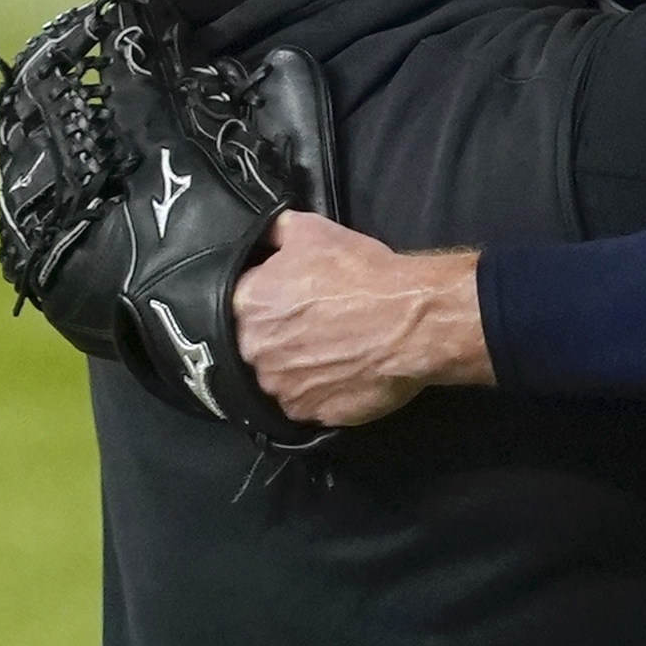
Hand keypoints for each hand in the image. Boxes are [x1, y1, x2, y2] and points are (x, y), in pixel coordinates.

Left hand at [229, 212, 491, 426]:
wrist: (410, 322)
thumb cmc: (361, 273)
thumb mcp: (311, 231)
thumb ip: (272, 232)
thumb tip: (259, 236)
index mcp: (244, 303)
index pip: (235, 303)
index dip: (263, 301)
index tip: (285, 301)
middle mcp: (251, 350)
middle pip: (252, 344)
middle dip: (275, 337)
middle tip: (309, 327)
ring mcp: (276, 387)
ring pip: (273, 378)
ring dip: (292, 367)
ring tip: (325, 352)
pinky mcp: (304, 414)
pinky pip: (300, 403)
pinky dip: (314, 392)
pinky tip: (336, 374)